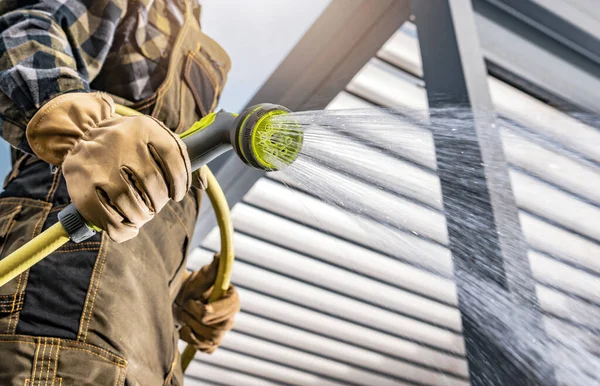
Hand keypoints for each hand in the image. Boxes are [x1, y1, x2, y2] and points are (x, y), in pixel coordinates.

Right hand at [26, 92, 190, 241]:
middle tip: (155, 204)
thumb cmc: (129, 145)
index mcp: (143, 127)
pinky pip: (109, 220)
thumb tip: (203, 184)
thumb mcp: (154, 139)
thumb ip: (180, 160)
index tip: (178, 193)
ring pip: (132, 204)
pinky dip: (123, 230)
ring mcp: (98, 164)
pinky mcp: (81, 186)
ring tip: (142, 214)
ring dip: (143, 216)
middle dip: (159, 201)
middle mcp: (120, 141)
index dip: (182, 181)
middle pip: (153, 184)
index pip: (174, 157)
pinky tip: (129, 227)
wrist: (80, 135)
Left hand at [174, 255, 239, 352]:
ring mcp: (221, 333)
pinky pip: (203, 348)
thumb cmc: (193, 286)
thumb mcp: (201, 277)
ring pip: (209, 339)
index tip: (198, 307)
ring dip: (190, 326)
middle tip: (183, 305)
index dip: (214, 310)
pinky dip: (190, 339)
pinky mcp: (211, 344)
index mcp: (233, 300)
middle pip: (218, 327)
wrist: (180, 300)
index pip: (229, 310)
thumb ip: (212, 269)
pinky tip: (184, 327)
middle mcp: (230, 318)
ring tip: (181, 314)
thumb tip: (219, 256)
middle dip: (195, 317)